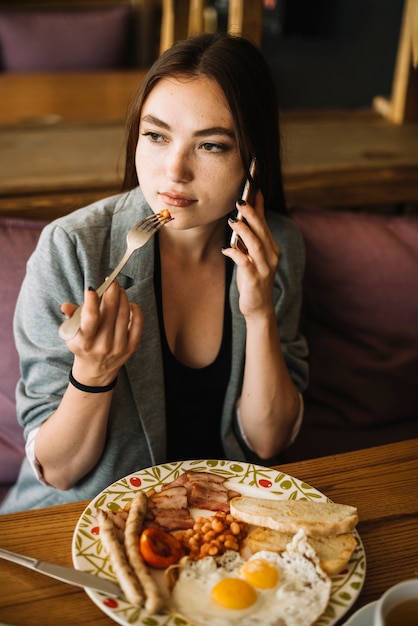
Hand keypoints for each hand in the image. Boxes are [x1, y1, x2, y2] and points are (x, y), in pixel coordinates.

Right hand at [60, 280, 142, 384]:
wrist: (95, 370)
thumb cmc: (83, 345)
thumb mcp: (71, 334)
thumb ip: (70, 317)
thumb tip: (65, 306)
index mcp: (85, 341)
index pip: (90, 318)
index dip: (91, 300)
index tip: (92, 288)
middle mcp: (102, 345)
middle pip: (111, 310)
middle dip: (112, 290)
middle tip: (111, 280)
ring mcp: (119, 347)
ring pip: (125, 313)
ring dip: (122, 297)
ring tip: (118, 289)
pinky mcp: (131, 347)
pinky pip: (138, 322)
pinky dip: (135, 309)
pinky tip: (129, 304)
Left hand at [223, 191, 279, 319]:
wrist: (259, 308)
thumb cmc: (252, 280)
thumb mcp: (251, 256)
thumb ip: (248, 241)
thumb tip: (239, 220)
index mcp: (271, 248)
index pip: (264, 223)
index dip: (260, 206)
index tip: (254, 189)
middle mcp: (271, 256)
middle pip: (261, 231)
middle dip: (252, 214)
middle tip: (240, 201)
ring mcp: (265, 268)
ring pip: (256, 244)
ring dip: (244, 231)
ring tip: (234, 220)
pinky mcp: (255, 280)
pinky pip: (245, 263)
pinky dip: (236, 254)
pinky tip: (226, 249)